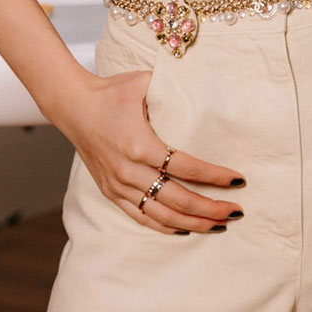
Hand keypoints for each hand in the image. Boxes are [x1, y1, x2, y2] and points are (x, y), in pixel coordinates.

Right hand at [58, 66, 245, 233]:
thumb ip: (174, 87)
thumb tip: (206, 87)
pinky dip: (164, 226)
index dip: (214, 176)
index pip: (186, 167)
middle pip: (177, 198)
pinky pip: (140, 216)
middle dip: (210, 207)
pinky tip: (185, 229)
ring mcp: (118, 184)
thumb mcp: (143, 82)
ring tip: (218, 225)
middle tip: (236, 211)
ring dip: (192, 222)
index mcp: (140, 144)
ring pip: (161, 214)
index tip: (238, 180)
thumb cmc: (111, 91)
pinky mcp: (110, 191)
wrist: (72, 106)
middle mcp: (128, 170)